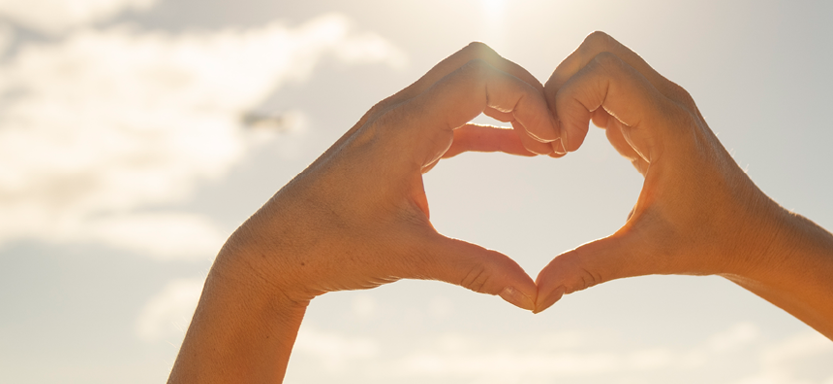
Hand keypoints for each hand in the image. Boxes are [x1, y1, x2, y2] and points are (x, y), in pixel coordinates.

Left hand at [211, 41, 559, 311]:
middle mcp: (400, 112)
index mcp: (404, 127)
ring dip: (507, 105)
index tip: (554, 140)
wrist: (275, 250)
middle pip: (476, 65)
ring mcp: (396, 122)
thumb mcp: (410, 257)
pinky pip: (453, 116)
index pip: (480, 77)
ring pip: (464, 85)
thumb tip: (530, 294)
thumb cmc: (331, 247)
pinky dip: (488, 125)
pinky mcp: (396, 140)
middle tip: (558, 135)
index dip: (527, 99)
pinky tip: (521, 148)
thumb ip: (476, 269)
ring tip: (548, 143)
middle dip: (523, 90)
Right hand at [531, 32, 793, 309]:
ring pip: (602, 61)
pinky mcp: (655, 114)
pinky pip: (610, 85)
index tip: (562, 151)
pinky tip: (578, 147)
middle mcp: (667, 101)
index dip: (567, 102)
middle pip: (597, 52)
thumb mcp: (645, 256)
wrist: (753, 234)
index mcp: (668, 125)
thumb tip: (537, 297)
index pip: (603, 72)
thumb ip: (589, 268)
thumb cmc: (709, 241)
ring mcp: (662, 103)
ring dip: (570, 94)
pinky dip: (583, 105)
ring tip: (563, 145)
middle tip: (555, 142)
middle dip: (561, 88)